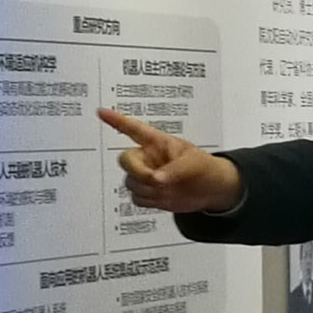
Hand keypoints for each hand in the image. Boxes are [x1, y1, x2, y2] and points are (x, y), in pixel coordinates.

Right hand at [100, 108, 242, 213]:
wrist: (211, 191)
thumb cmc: (204, 168)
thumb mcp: (192, 163)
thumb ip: (173, 170)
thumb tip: (156, 180)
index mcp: (157, 143)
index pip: (133, 129)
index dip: (116, 120)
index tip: (101, 112)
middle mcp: (148, 158)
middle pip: (125, 161)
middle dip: (138, 172)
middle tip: (154, 179)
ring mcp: (146, 175)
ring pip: (130, 182)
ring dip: (147, 189)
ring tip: (169, 188)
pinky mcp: (147, 192)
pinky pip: (136, 198)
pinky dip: (149, 201)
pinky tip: (163, 197)